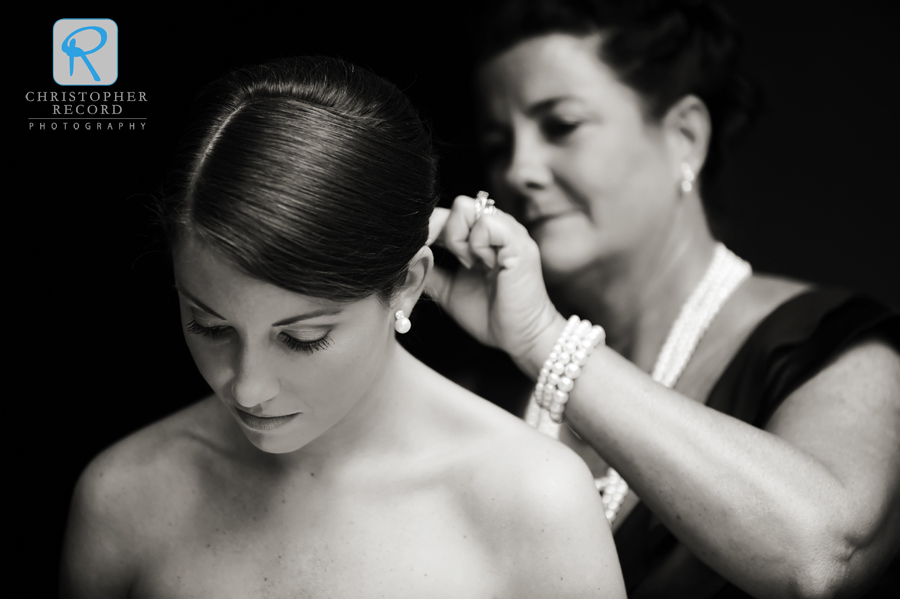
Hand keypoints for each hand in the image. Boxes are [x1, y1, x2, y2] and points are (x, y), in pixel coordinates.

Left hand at [425, 194, 565, 376]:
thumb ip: (430, 272)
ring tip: (471, 265)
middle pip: (457, 204)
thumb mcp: (449, 290)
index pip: (450, 215)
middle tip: (456, 263)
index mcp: (484, 237)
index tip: (419, 251)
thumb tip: (405, 261)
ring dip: (459, 238)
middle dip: (444, 233)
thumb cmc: (491, 315)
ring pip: (466, 207)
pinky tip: (484, 265)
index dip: (431, 230)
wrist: (520, 338)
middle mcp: (498, 228)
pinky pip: (485, 223)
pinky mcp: (519, 243)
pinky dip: (476, 244)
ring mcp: (510, 232)